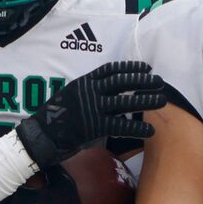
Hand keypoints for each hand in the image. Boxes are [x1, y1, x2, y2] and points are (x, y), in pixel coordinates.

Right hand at [15, 59, 159, 171]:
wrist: (40, 136)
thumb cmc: (56, 120)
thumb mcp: (72, 99)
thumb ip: (90, 96)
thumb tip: (108, 100)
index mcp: (84, 82)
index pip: (111, 70)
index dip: (130, 67)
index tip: (146, 67)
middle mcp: (90, 92)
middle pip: (122, 82)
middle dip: (143, 81)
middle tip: (160, 82)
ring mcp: (92, 108)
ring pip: (125, 101)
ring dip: (146, 100)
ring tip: (162, 101)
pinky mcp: (94, 126)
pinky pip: (121, 125)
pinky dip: (137, 127)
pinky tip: (150, 130)